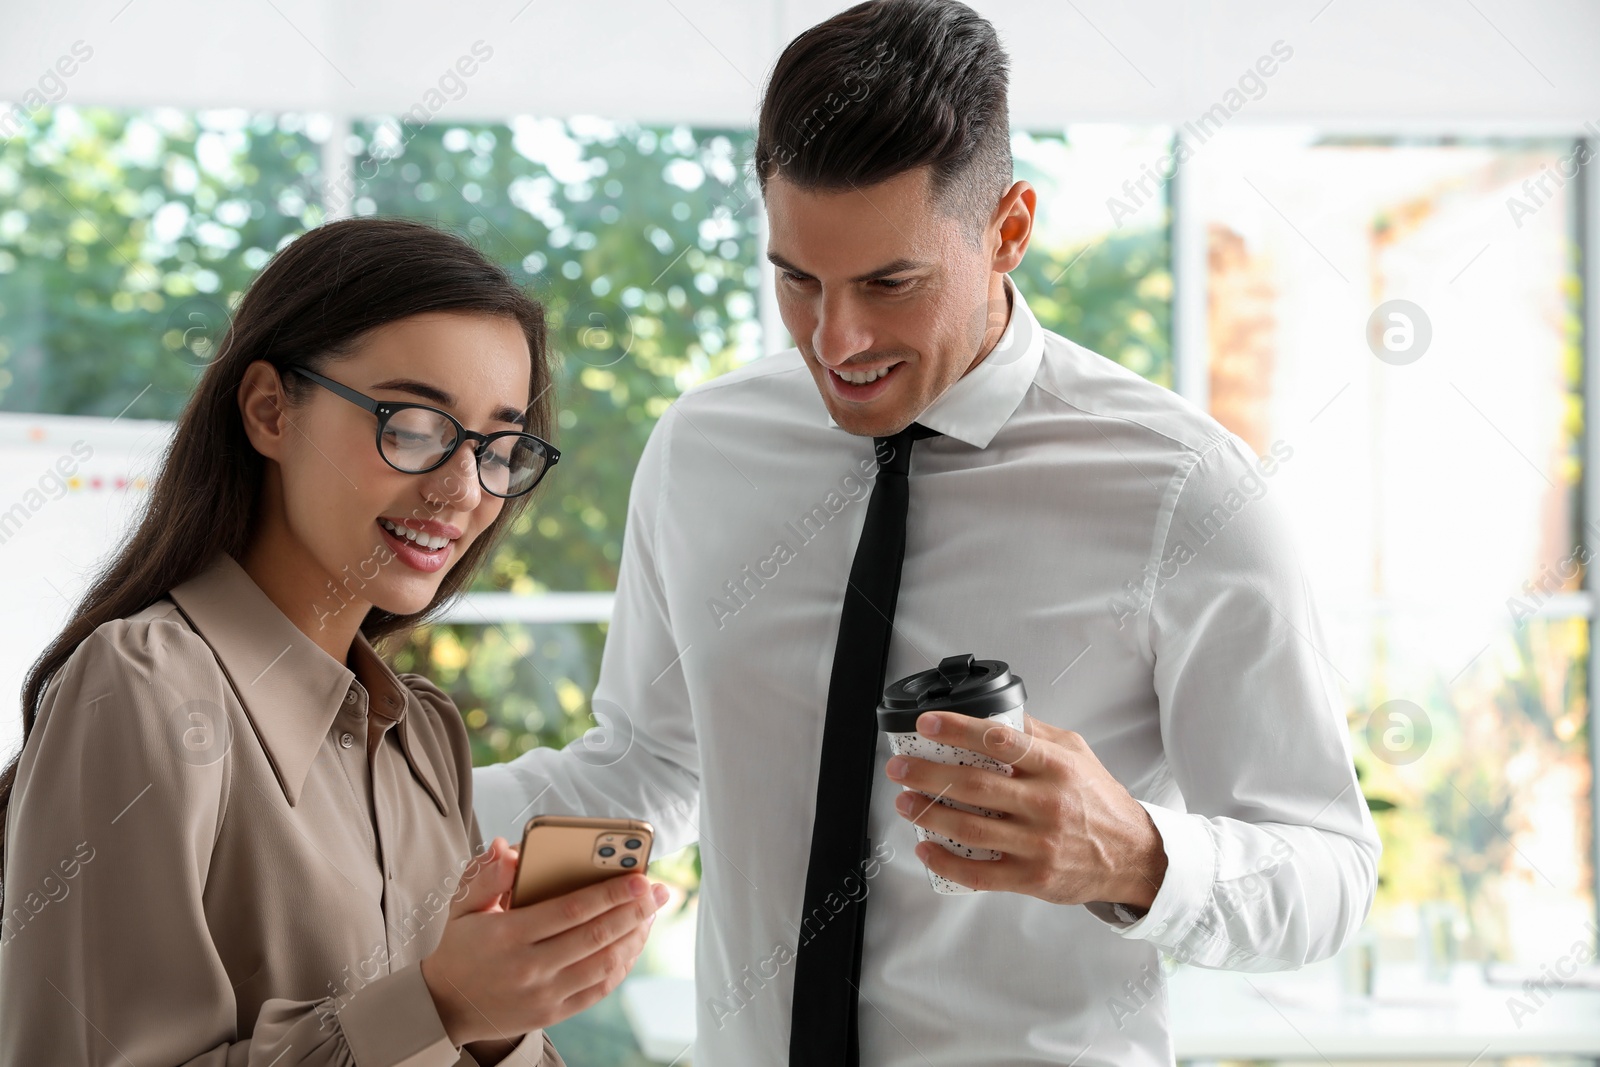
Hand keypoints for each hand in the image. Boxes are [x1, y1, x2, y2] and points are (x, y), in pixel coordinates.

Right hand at [420, 836, 669, 1046]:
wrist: (446, 1006)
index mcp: (508, 935)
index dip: (609, 893)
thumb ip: (487, 876)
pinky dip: (621, 966)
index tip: (639, 877)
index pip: (570, 910)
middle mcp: (528, 967)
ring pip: (603, 964)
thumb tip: (508, 850)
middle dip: (634, 911)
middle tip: (659, 891)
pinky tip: (633, 944)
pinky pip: (598, 990)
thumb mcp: (463, 906)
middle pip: (595, 936)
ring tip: (651, 914)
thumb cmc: (462, 945)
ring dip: (634, 938)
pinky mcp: (552, 1013)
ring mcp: (543, 994)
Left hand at [884, 712, 1167, 908]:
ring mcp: (1038, 844)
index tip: (927, 725)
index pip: (1000, 740)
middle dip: (927, 773)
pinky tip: (926, 848)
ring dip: (928, 814)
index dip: (958, 730)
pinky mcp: (1032, 878)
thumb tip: (996, 714)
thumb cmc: (1100, 802)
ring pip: (970, 828)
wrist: (1133, 856)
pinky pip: (979, 873)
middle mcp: (1046, 804)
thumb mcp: (1078, 754)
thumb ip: (1037, 734)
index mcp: (1056, 767)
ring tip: (905, 801)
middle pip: (974, 785)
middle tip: (899, 766)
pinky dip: (946, 861)